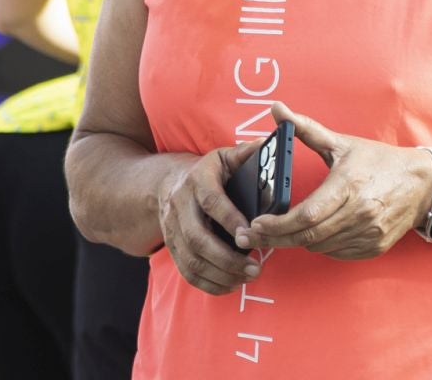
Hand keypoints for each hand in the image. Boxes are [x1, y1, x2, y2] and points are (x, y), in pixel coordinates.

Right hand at [158, 140, 264, 295]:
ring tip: (247, 277)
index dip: (230, 220)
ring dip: (220, 274)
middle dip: (227, 257)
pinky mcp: (172, 247)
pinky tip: (230, 285)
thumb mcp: (222, 157)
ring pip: (191, 260)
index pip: (212, 202)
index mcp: (197, 180)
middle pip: (197, 238)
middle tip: (256, 267)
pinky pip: (187, 272)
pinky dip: (208, 284)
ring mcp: (173, 229)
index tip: (251, 234)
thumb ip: (244, 154)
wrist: (166, 184)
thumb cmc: (206, 172)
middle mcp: (180, 205)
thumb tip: (265, 146)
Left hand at [245, 102, 431, 259]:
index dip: (278, 225)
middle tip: (254, 236)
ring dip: (298, 240)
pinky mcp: (374, 247)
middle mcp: (359, 213)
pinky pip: (336, 253)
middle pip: (308, 236)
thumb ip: (306, 129)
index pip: (306, 216)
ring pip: (320, 247)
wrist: (421, 183)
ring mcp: (368, 233)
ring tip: (282, 231)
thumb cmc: (379, 161)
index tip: (257, 224)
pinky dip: (321, 245)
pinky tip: (315, 233)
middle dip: (276, 238)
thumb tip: (277, 108)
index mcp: (348, 186)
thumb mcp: (342, 143)